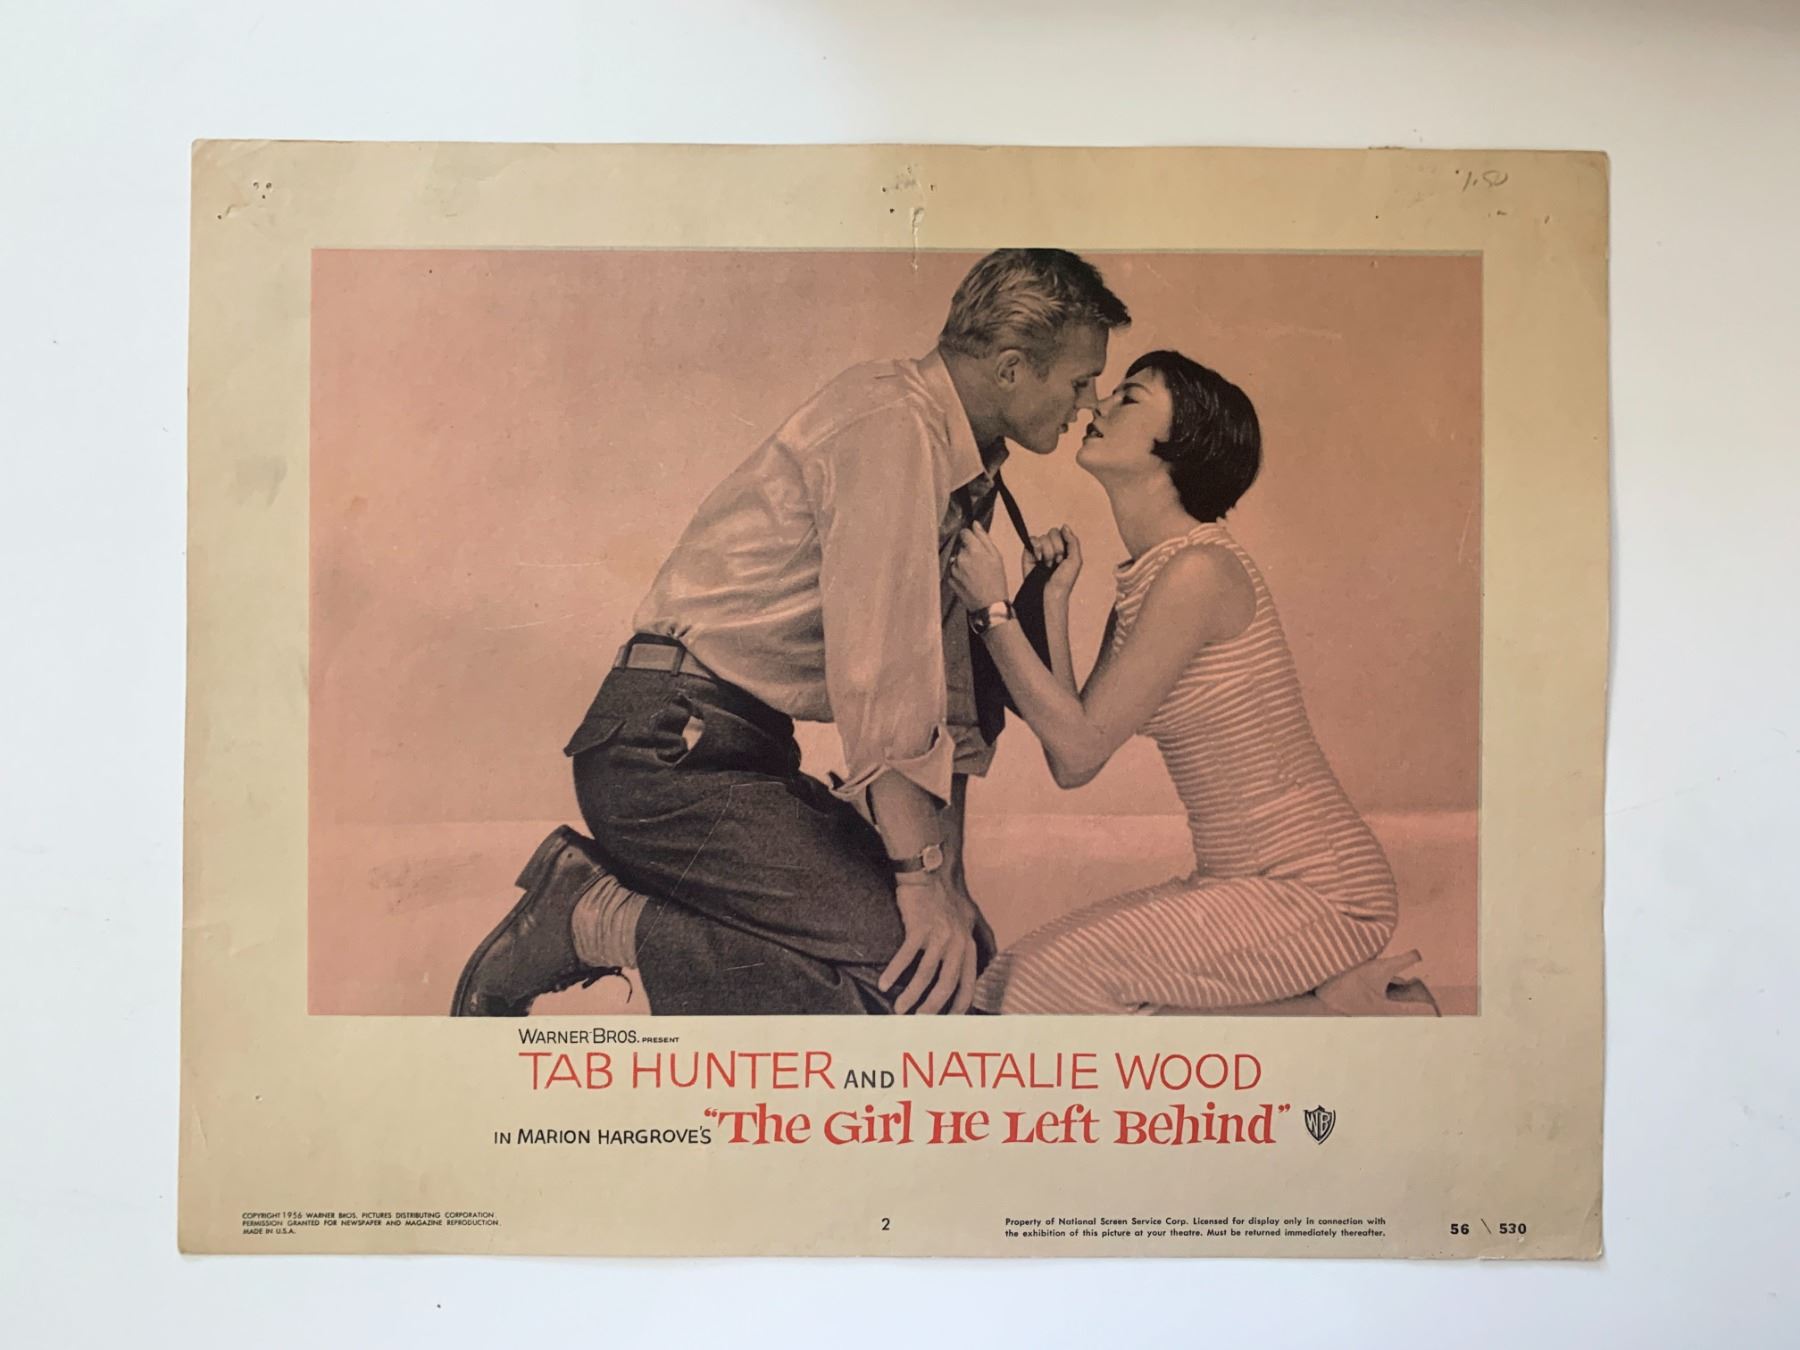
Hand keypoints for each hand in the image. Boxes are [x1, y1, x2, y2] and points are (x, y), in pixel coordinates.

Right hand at [879, 875, 980, 1013]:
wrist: (930, 871)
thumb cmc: (949, 894)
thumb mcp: (972, 916)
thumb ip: (981, 937)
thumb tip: (993, 955)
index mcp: (969, 944)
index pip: (969, 982)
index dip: (960, 1003)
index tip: (949, 1019)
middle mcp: (957, 943)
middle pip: (947, 984)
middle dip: (933, 1007)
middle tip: (921, 1020)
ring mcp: (938, 936)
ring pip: (925, 975)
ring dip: (911, 995)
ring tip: (899, 1009)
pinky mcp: (919, 927)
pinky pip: (905, 957)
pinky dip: (893, 972)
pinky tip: (884, 984)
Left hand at [947, 522, 1009, 609]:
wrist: (989, 604)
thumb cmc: (996, 581)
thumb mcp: (996, 556)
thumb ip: (984, 538)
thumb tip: (975, 524)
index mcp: (973, 550)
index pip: (964, 533)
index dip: (970, 536)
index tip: (975, 542)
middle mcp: (960, 558)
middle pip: (961, 547)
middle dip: (968, 551)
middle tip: (980, 563)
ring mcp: (954, 569)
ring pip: (957, 559)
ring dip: (963, 562)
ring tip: (976, 573)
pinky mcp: (950, 580)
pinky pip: (953, 571)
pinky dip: (960, 573)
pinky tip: (970, 580)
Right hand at [1028, 524, 1081, 595]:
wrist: (1049, 593)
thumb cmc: (1064, 581)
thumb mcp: (1076, 560)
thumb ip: (1073, 540)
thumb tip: (1064, 526)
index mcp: (1064, 548)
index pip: (1062, 532)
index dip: (1064, 543)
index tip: (1064, 557)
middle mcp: (1051, 548)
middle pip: (1052, 532)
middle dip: (1056, 548)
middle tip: (1056, 563)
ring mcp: (1039, 550)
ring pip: (1043, 537)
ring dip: (1047, 552)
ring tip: (1047, 565)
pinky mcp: (1028, 553)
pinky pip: (1031, 540)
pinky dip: (1036, 548)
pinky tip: (1039, 559)